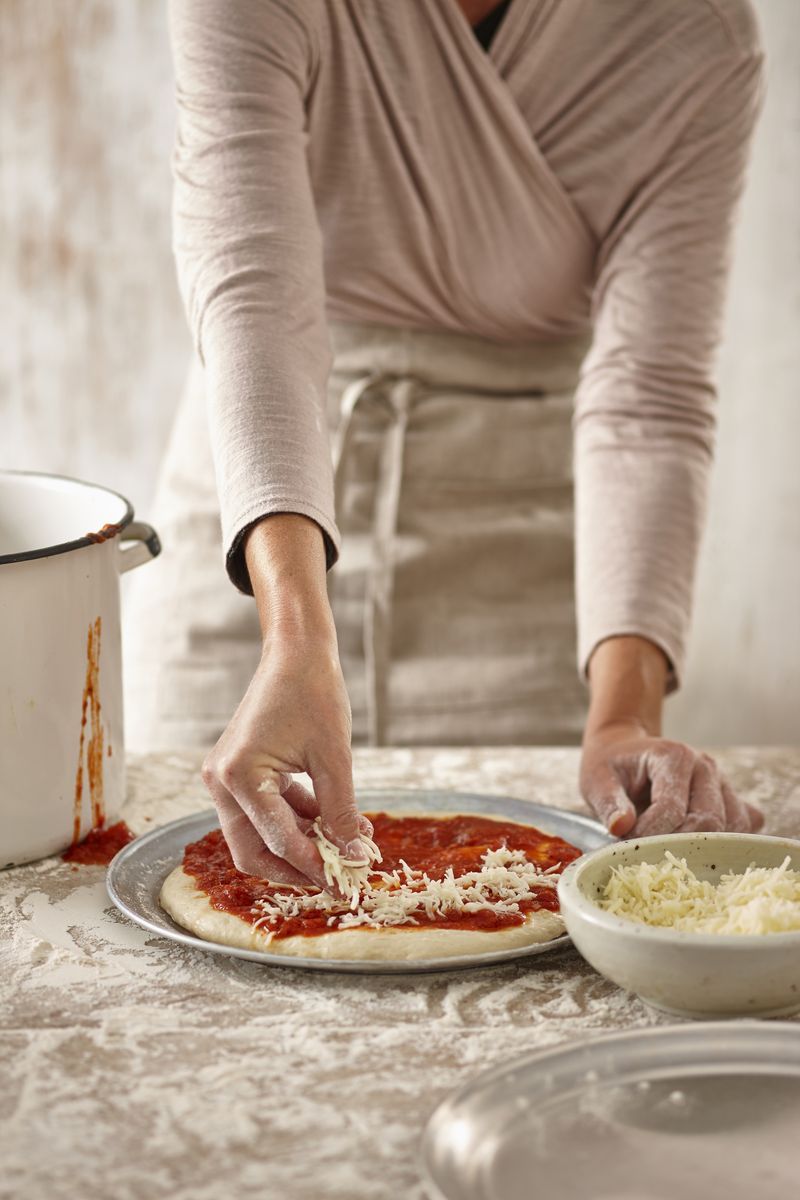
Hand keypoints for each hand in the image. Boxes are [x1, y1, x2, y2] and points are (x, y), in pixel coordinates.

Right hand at [202, 512, 367, 887]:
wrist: (296, 653)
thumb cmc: (314, 694)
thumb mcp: (334, 757)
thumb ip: (342, 812)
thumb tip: (354, 856)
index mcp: (238, 775)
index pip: (279, 840)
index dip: (316, 866)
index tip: (348, 882)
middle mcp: (221, 781)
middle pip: (254, 851)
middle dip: (298, 867)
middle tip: (339, 878)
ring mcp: (225, 779)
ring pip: (259, 836)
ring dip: (302, 844)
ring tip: (349, 843)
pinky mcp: (238, 774)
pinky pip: (264, 813)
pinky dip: (297, 821)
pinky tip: (335, 820)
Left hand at [581, 720, 764, 836]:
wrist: (625, 750)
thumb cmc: (611, 766)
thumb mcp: (597, 780)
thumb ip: (608, 802)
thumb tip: (621, 827)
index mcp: (674, 756)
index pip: (672, 808)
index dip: (650, 834)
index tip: (628, 843)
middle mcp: (705, 767)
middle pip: (709, 821)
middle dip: (680, 845)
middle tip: (651, 854)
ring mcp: (722, 782)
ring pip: (732, 827)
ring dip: (705, 848)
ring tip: (672, 852)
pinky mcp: (730, 799)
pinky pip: (743, 827)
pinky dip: (727, 843)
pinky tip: (699, 849)